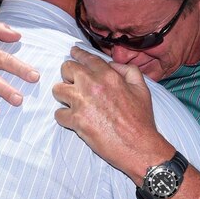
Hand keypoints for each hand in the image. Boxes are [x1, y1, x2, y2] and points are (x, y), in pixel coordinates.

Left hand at [53, 47, 171, 178]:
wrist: (138, 145)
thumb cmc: (141, 119)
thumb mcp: (141, 89)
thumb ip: (128, 71)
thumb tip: (113, 65)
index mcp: (108, 76)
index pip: (86, 58)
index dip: (78, 54)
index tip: (73, 53)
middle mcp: (92, 85)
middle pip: (66, 69)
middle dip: (68, 74)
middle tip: (73, 82)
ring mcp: (81, 103)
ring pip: (57, 90)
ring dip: (63, 95)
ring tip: (72, 102)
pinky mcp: (75, 121)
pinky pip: (58, 114)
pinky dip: (65, 117)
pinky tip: (75, 120)